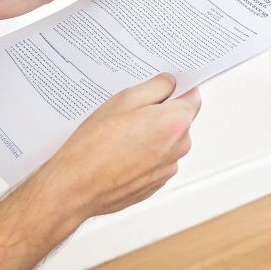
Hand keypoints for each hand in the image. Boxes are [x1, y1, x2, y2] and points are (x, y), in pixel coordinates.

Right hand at [47, 74, 200, 217]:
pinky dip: (143, 155)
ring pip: (166, 142)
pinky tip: (119, 154)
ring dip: (151, 135)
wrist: (77, 186)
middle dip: (160, 113)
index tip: (163, 87)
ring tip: (119, 135)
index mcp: (176, 122)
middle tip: (130, 112)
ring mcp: (167, 169)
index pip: (193, 96)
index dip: (178, 89)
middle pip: (179, 120)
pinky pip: (155, 161)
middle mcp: (179, 147)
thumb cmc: (96, 144)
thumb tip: (170, 83)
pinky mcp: (155, 184)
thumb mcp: (125, 99)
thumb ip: (156, 86)